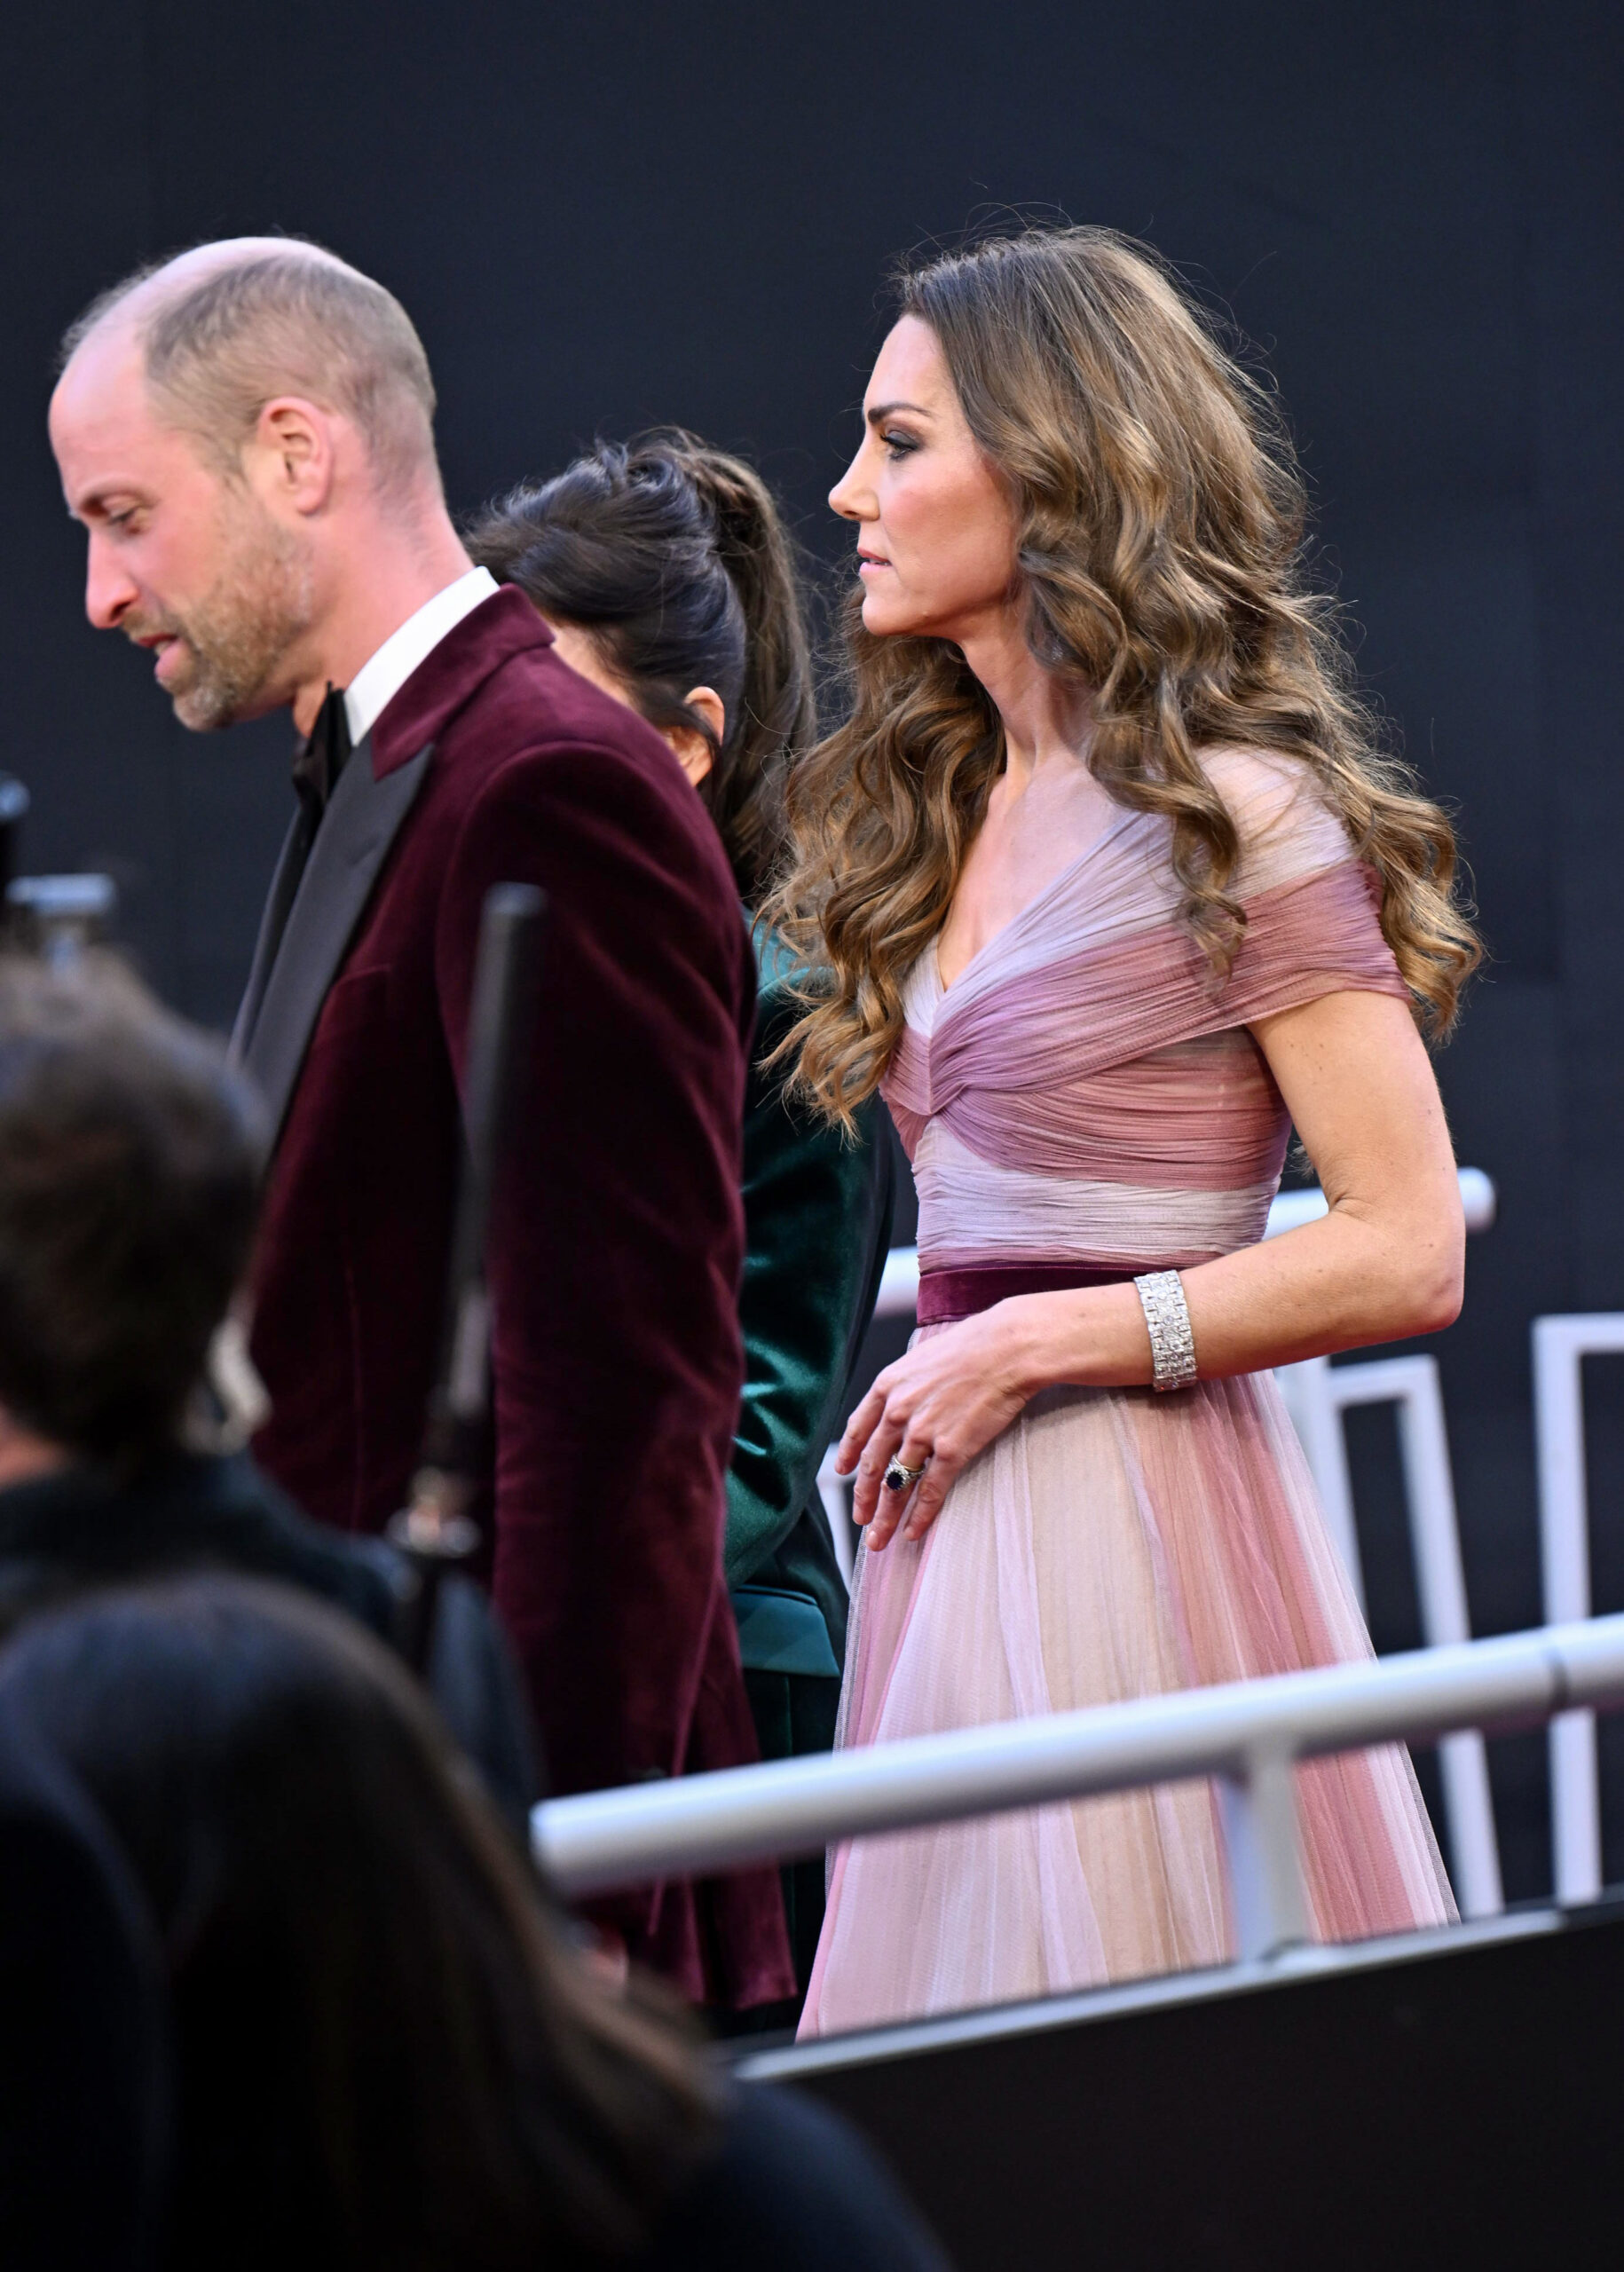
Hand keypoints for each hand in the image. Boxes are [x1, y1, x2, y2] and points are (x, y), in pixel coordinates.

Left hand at [836, 1307, 1032, 1549]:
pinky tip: (913, 1532)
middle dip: (863, 1498)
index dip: (847, 1454)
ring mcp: (922, 1433)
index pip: (858, 1428)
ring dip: (886, 1517)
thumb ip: (907, 1384)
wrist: (1006, 1349)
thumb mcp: (923, 1358)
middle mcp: (898, 1412)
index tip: (842, 1472)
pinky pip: (930, 1491)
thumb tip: (904, 1400)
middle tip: (860, 1519)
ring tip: (880, 1539)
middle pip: (872, 1465)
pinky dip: (920, 1515)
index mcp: (888, 1386)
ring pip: (896, 1485)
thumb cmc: (973, 1347)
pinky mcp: (951, 1450)